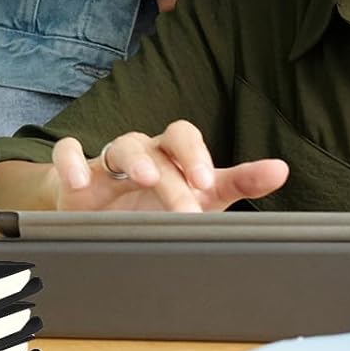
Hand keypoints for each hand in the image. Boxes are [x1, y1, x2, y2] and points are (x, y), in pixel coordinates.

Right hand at [47, 121, 288, 212]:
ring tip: (145, 177)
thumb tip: (282, 169)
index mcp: (171, 153)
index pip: (184, 137)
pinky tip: (81, 184)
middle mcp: (142, 151)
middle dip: (173, 172)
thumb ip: (239, 181)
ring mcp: (108, 162)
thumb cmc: (158, 199)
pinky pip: (68, 155)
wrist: (101, 213)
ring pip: (120, 144)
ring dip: (134, 159)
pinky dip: (72, 165)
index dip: (196, 155)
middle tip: (186, 204)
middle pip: (157, 145)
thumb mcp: (202, 194)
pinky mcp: (76, 176)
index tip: (207, 183)